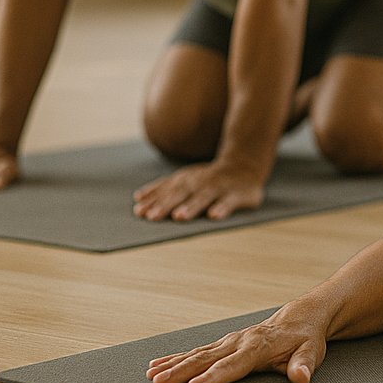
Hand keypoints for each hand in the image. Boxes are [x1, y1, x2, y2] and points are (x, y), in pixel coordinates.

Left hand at [132, 160, 266, 220]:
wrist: (244, 165)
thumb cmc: (209, 178)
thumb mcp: (185, 179)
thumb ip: (163, 188)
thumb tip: (137, 199)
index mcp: (187, 180)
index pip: (167, 191)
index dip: (153, 201)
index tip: (139, 212)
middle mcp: (201, 182)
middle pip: (181, 194)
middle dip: (166, 205)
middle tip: (152, 217)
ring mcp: (219, 188)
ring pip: (204, 197)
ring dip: (191, 206)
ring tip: (179, 217)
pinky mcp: (237, 195)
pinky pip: (229, 202)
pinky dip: (222, 208)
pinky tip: (214, 216)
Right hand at [147, 303, 328, 382]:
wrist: (299, 318)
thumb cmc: (305, 339)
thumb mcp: (312, 352)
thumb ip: (305, 365)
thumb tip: (301, 378)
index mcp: (259, 347)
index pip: (233, 365)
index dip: (214, 377)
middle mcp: (239, 342)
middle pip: (207, 358)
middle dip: (182, 371)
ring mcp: (229, 341)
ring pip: (197, 354)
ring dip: (173, 364)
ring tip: (151, 377)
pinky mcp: (223, 343)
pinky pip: (197, 351)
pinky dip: (176, 358)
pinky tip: (157, 366)